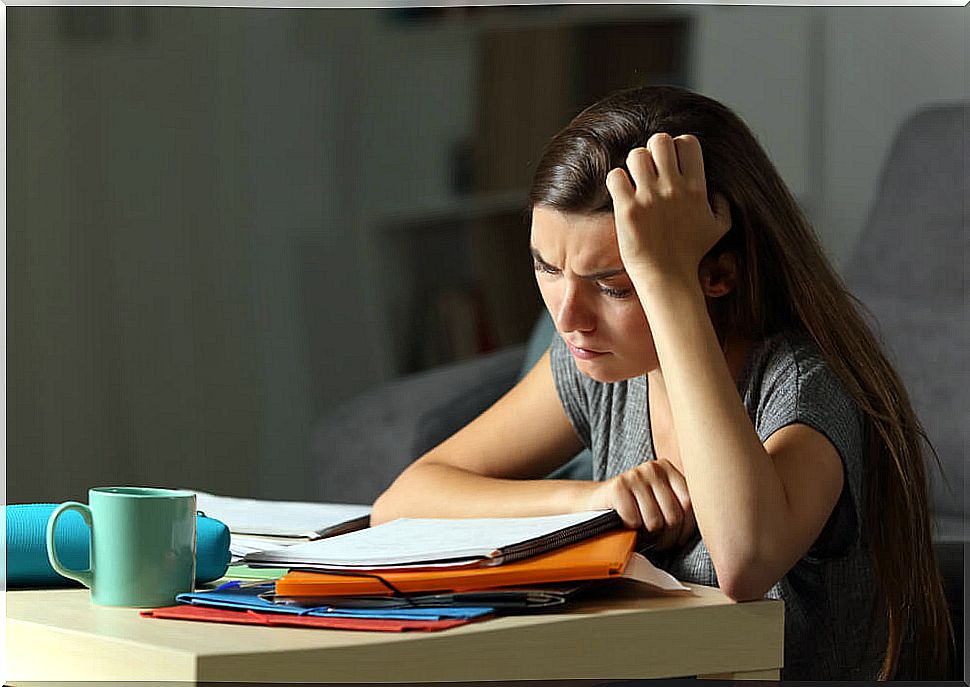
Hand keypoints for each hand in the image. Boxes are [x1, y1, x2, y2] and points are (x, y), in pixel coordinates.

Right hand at [587, 458, 695, 549]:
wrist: (593, 503)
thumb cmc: (633, 509)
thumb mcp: (659, 501)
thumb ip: (679, 506)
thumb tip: (710, 528)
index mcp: (668, 469)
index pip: (691, 503)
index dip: (687, 528)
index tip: (678, 539)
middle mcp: (653, 468)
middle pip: (674, 515)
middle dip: (667, 537)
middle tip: (658, 541)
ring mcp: (634, 475)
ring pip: (655, 521)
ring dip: (647, 535)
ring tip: (641, 532)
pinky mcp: (617, 487)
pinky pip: (633, 520)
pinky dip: (629, 529)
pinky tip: (625, 524)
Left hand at [604, 133, 730, 287]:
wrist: (668, 278)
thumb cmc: (692, 254)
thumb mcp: (719, 227)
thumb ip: (722, 202)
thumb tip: (716, 186)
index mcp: (696, 188)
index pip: (687, 142)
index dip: (677, 147)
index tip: (671, 165)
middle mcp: (674, 189)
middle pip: (660, 141)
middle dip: (653, 151)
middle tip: (650, 170)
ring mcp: (650, 198)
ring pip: (636, 154)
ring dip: (634, 165)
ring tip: (635, 182)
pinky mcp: (628, 210)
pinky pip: (616, 176)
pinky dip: (617, 181)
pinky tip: (622, 194)